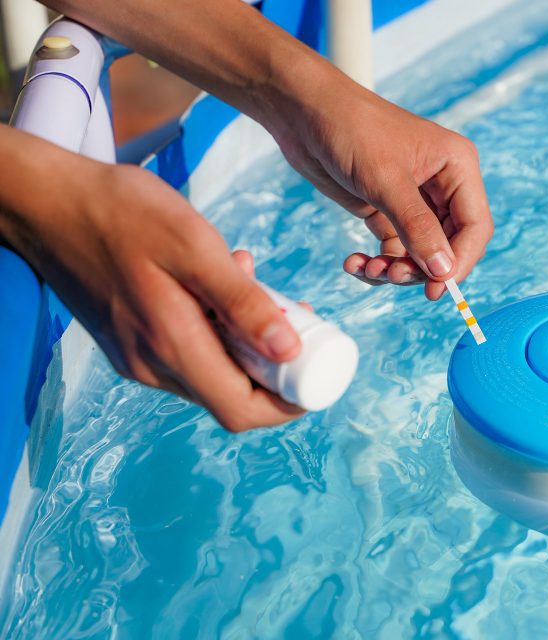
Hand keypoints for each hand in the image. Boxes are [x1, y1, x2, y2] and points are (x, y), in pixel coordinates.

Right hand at [0, 132, 304, 430]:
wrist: (46, 201)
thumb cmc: (121, 213)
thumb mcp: (193, 247)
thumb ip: (241, 303)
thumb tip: (290, 350)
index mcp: (171, 347)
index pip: (241, 410)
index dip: (287, 404)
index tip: (315, 371)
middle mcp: (152, 366)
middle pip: (230, 396)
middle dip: (273, 367)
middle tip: (296, 318)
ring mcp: (137, 358)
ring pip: (211, 372)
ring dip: (244, 342)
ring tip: (256, 285)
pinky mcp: (129, 342)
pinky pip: (187, 351)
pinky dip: (216, 330)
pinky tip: (218, 285)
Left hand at [262, 62, 493, 299]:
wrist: (303, 112)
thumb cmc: (351, 130)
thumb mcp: (386, 181)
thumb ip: (418, 229)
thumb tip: (445, 272)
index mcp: (457, 167)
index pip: (475, 227)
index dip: (460, 262)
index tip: (436, 290)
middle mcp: (443, 185)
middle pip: (449, 246)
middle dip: (421, 268)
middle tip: (390, 277)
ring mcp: (415, 200)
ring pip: (421, 254)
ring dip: (396, 270)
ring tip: (367, 270)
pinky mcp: (387, 210)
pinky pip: (394, 250)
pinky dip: (377, 263)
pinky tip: (354, 262)